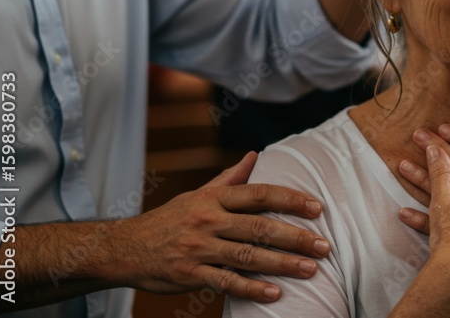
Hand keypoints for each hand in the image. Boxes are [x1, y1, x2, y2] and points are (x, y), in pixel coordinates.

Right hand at [115, 152, 329, 301]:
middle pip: (259, 227)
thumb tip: (255, 156)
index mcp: (213, 199)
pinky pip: (225, 283)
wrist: (124, 248)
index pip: (259, 194)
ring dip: (282, 264)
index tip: (318, 208)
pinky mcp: (189, 274)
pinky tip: (275, 293)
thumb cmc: (168, 220)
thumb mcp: (196, 195)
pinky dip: (251, 289)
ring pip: (247, 256)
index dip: (291, 199)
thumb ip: (228, 179)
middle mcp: (207, 220)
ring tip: (311, 269)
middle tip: (324, 245)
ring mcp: (198, 248)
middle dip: (296, 237)